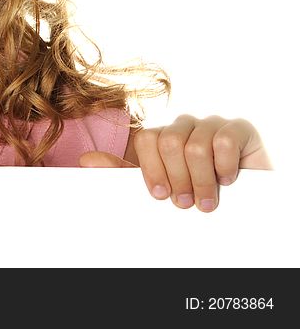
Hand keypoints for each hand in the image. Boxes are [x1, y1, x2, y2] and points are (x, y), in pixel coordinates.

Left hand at [79, 114, 271, 211]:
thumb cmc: (195, 193)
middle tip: (186, 204)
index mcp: (163, 137)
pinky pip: (224, 141)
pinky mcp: (240, 129)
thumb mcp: (159, 186)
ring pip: (196, 145)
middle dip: (178, 179)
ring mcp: (212, 125)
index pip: (147, 138)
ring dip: (201, 181)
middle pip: (169, 141)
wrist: (244, 204)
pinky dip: (224, 167)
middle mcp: (185, 126)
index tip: (161, 196)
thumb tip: (86, 160)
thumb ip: (123, 173)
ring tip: (207, 201)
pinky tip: (227, 180)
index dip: (151, 169)